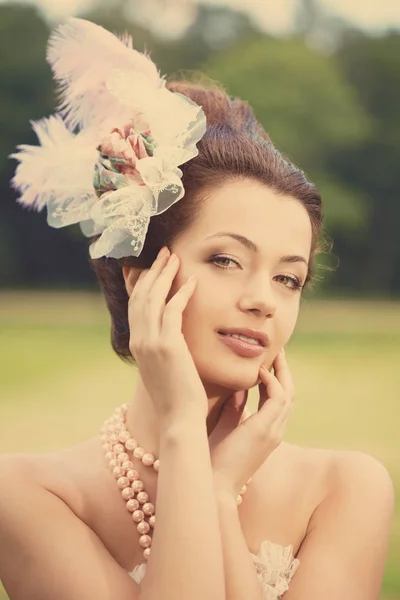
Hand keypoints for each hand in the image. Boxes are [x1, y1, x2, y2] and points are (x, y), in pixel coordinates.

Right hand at [127, 247, 207, 424]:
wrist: (178, 419)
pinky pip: (173, 310)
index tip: (150, 266)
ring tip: (175, 258)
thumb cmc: (177, 396)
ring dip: (164, 275)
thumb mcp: (165, 367)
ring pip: (153, 298)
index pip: (135, 305)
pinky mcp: (167, 346)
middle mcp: (138, 340)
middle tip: (164, 254)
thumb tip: (172, 335)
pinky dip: (182, 293)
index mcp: (137, 345)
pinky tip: (192, 281)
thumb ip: (163, 348)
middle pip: (140, 296)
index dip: (141, 282)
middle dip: (152, 272)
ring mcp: (150, 343)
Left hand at [209, 348, 294, 501]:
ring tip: (274, 352)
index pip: (279, 400)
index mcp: (267, 432)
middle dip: (284, 370)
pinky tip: (259, 370)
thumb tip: (237, 390)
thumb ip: (235, 410)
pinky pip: (278, 397)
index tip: (267, 361)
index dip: (276, 379)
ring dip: (282, 371)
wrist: (213, 485)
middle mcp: (275, 431)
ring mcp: (273, 431)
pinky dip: (271, 381)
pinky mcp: (266, 429)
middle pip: (289, 393)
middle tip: (277, 350)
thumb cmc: (214, 461)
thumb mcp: (226, 429)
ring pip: (288, 393)